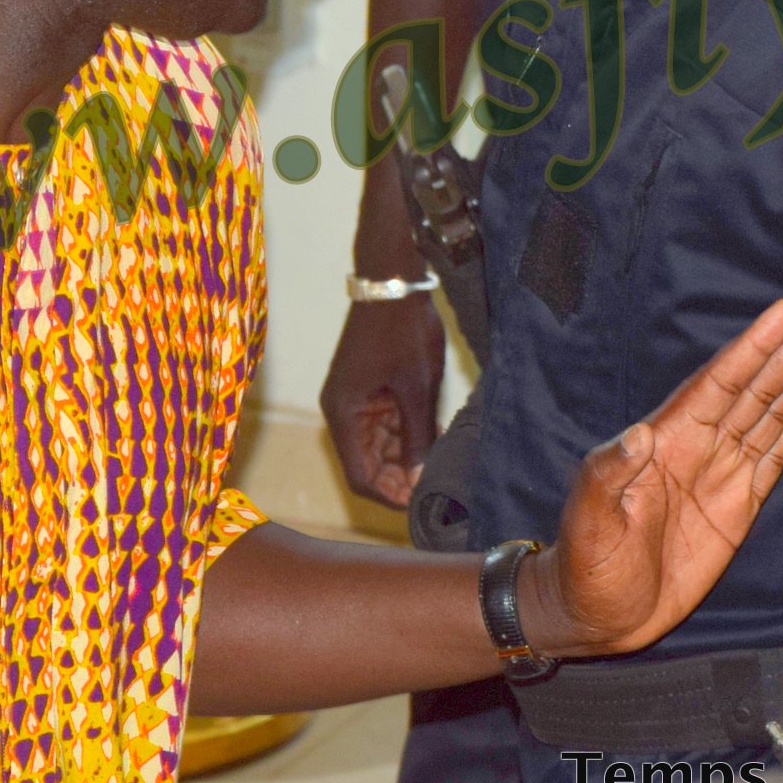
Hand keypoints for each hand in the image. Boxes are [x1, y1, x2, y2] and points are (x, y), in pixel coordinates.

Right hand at [319, 296, 445, 508]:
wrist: (394, 279)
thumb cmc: (402, 330)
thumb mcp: (416, 387)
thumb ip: (417, 436)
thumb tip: (419, 479)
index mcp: (343, 413)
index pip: (360, 475)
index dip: (389, 495)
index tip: (420, 503)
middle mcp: (342, 410)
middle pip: (367, 462)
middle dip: (400, 477)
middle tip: (437, 485)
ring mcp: (354, 398)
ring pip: (378, 444)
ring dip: (405, 455)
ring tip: (440, 460)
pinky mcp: (368, 387)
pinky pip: (383, 422)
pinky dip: (405, 433)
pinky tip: (433, 436)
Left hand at [524, 294, 782, 657]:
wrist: (598, 614)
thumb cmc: (585, 566)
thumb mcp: (588, 521)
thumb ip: (608, 476)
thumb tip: (638, 434)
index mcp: (666, 442)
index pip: (717, 385)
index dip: (751, 349)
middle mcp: (698, 448)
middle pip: (752, 388)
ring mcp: (720, 474)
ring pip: (768, 412)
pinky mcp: (737, 506)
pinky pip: (774, 455)